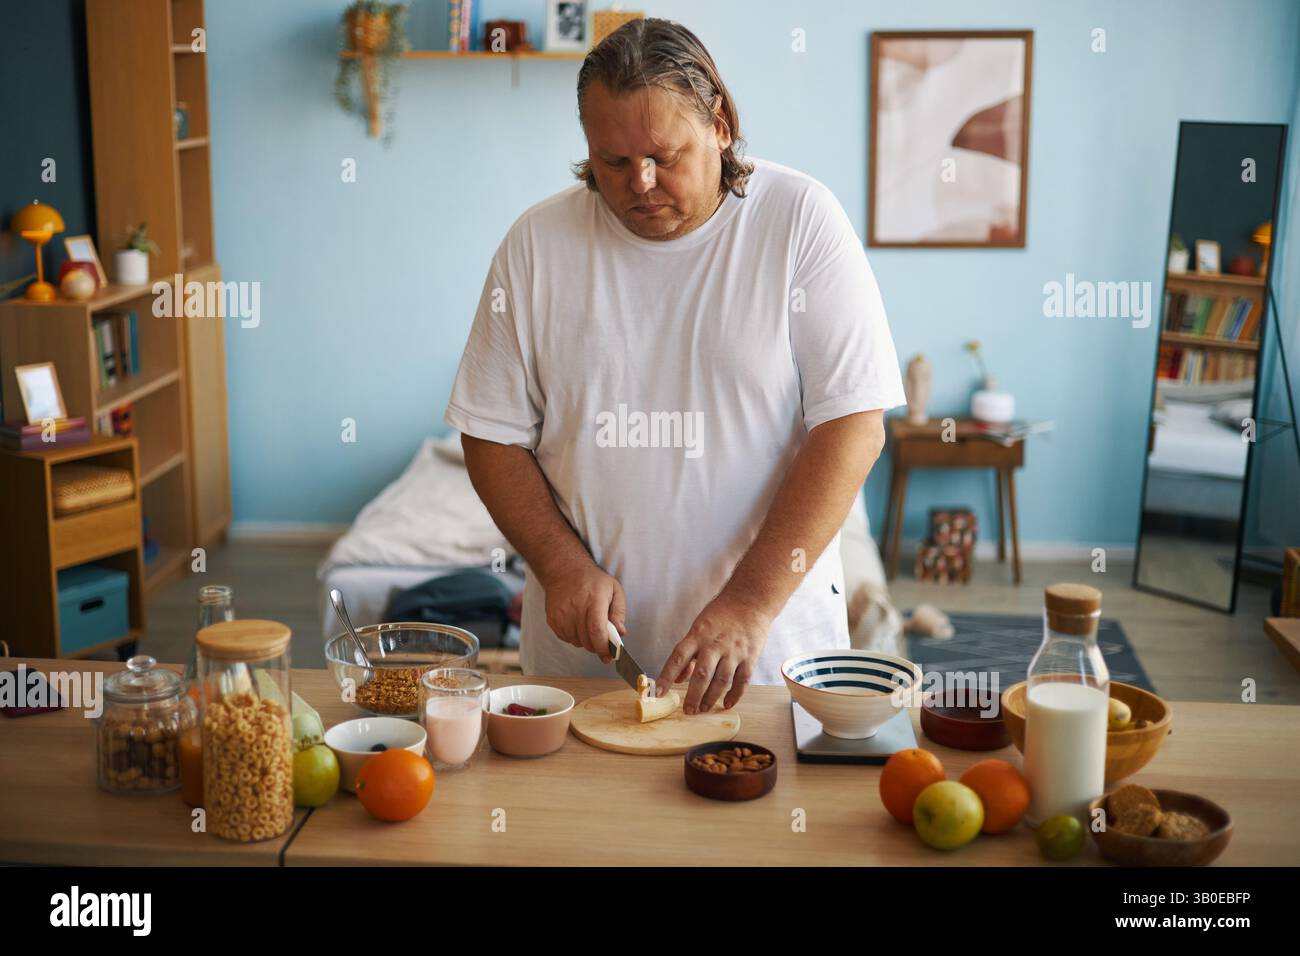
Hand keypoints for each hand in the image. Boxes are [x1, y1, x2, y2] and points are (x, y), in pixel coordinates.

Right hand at [541, 559, 626, 662]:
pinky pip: (565, 638)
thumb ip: (619, 612)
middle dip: (597, 647)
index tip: (609, 655)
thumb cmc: (593, 580)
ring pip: (576, 642)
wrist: (564, 570)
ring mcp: (561, 614)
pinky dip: (574, 637)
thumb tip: (620, 632)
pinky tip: (578, 625)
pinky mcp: (552, 618)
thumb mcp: (614, 589)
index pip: (597, 631)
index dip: (603, 647)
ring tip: (589, 628)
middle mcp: (575, 607)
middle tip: (603, 644)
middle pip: (587, 640)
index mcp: (594, 599)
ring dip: (586, 642)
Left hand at [658, 594, 772, 713]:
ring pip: (721, 681)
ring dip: (711, 698)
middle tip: (688, 710)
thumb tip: (677, 679)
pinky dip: (734, 695)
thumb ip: (688, 654)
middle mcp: (715, 644)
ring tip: (703, 709)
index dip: (667, 676)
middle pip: (702, 674)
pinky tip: (727, 704)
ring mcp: (734, 651)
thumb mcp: (698, 628)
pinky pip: (742, 681)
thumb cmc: (721, 614)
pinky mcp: (750, 657)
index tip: (658, 693)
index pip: (678, 657)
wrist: (750, 601)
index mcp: (698, 635)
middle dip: (693, 696)